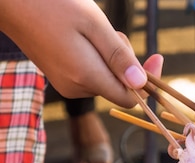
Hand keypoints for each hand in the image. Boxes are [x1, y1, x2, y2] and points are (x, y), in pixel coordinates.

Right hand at [0, 0, 163, 107]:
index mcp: (86, 78)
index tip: (157, 57)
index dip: (148, 83)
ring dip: (112, 58)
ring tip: (97, 31)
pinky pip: (91, 73)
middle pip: (119, 87)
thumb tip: (141, 84)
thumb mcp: (94, 25)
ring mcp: (66, 84)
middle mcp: (76, 88)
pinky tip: (86, 37)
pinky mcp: (60, 77)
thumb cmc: (53, 5)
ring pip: (105, 79)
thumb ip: (119, 57)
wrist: (10, 1)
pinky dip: (98, 58)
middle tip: (115, 33)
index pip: (130, 98)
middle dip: (127, 63)